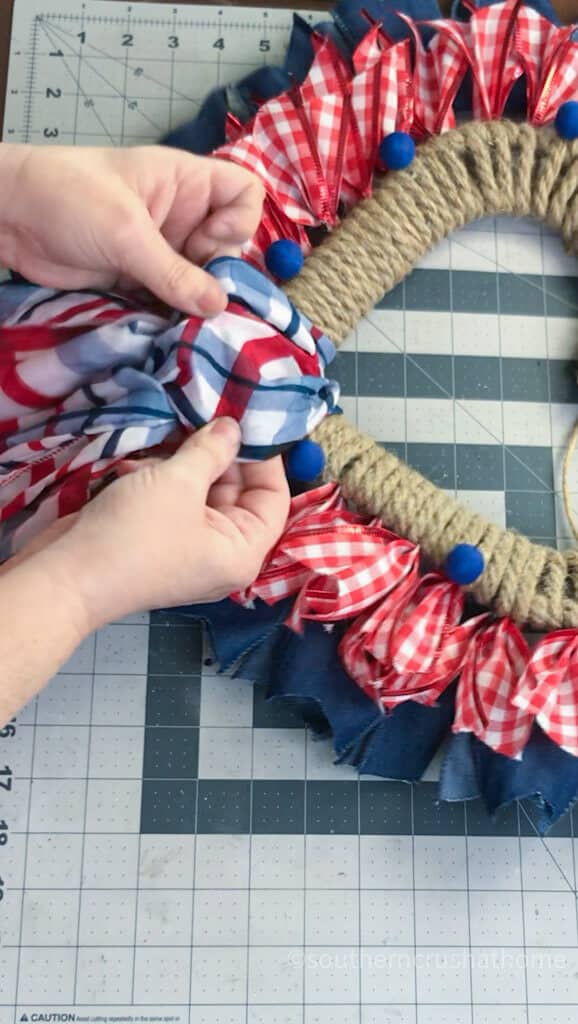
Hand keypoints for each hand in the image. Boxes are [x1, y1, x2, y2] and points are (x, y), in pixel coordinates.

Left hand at [0, 143, 263, 314]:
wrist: (9, 218)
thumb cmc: (67, 198)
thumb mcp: (125, 232)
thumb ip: (174, 273)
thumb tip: (220, 306)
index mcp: (186, 183)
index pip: (243, 194)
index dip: (240, 222)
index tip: (209, 244)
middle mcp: (182, 216)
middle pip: (229, 247)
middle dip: (220, 274)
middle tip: (194, 294)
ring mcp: (162, 251)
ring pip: (202, 280)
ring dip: (197, 303)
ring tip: (186, 322)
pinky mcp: (141, 280)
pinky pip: (173, 301)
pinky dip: (175, 317)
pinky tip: (170, 330)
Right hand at [8, 418, 288, 630]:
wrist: (67, 575)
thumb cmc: (134, 533)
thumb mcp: (179, 482)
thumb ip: (212, 449)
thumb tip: (233, 427)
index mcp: (242, 552)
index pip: (274, 498)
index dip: (264, 458)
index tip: (247, 419)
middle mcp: (222, 553)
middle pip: (237, 492)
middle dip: (218, 454)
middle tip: (204, 413)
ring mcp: (188, 547)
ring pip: (201, 492)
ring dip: (183, 462)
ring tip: (166, 436)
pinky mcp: (158, 540)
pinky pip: (174, 501)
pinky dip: (161, 478)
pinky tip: (138, 462)